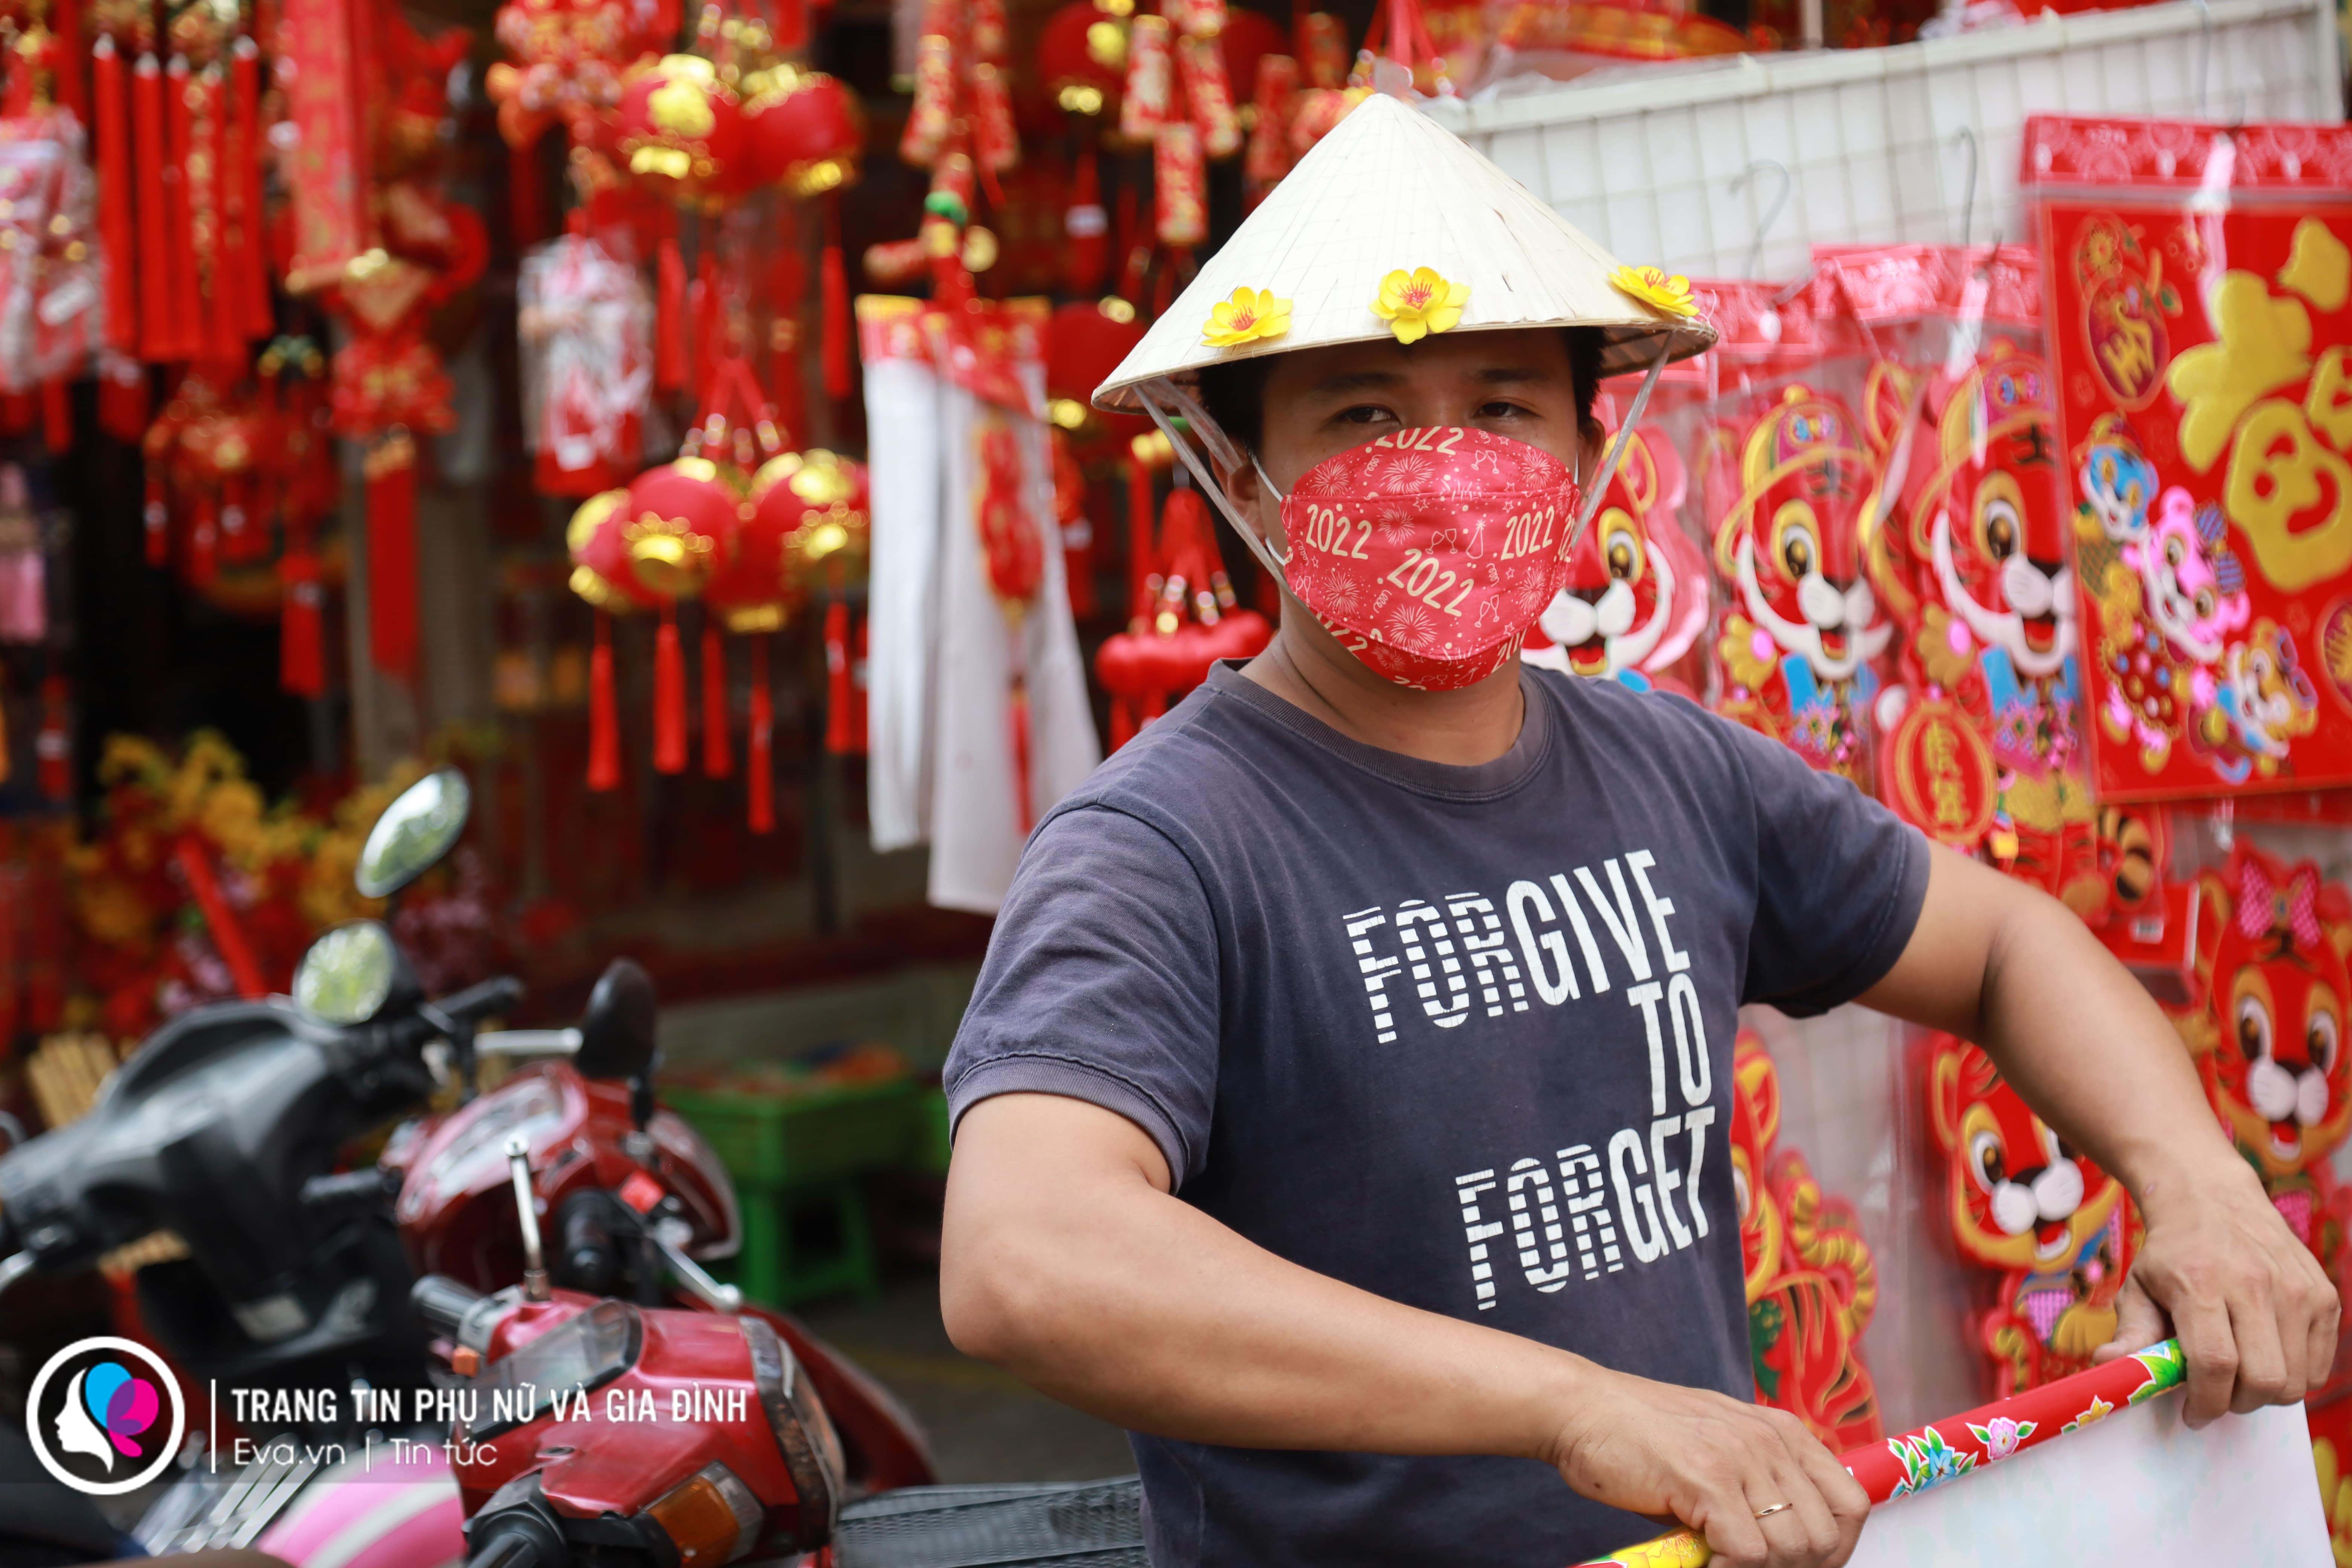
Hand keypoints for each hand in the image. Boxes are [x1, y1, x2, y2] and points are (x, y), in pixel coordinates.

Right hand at [1542, 1367, 1866, 1567]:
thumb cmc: (1641, 1436)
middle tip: (1749, 1562)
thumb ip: (1757, 1482)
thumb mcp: (1719, 1447)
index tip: (1801, 1564)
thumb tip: (1785, 1545)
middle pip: (1825, 1536)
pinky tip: (1702, 1555)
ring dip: (1759, 1567)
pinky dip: (1728, 1567)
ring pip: (1792, 1548)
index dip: (1836, 1548)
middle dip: (1794, 1566)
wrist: (1581, 1410)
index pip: (1850, 1503)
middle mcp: (1770, 1441)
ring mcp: (1741, 1458)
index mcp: (1781, 1431)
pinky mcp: (1707, 1479)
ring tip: (1721, 1556)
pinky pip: (1749, 1553)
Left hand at [2096, 1159, 2339, 1426]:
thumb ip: (2131, 1333)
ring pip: (2296, 1379)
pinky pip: (2319, 1364)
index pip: (2215, 1362)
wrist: (2212, 1198)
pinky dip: (2295, 1375)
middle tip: (2218, 1395)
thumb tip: (2110, 1367)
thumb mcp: (2137, 1286)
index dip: (2205, 1401)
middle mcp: (2255, 1284)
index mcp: (2201, 1282)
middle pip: (2263, 1379)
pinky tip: (2266, 1355)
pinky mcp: (2323, 1295)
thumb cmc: (2171, 1253)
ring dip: (2267, 1393)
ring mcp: (2296, 1289)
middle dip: (2237, 1403)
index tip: (2193, 1413)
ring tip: (2241, 1375)